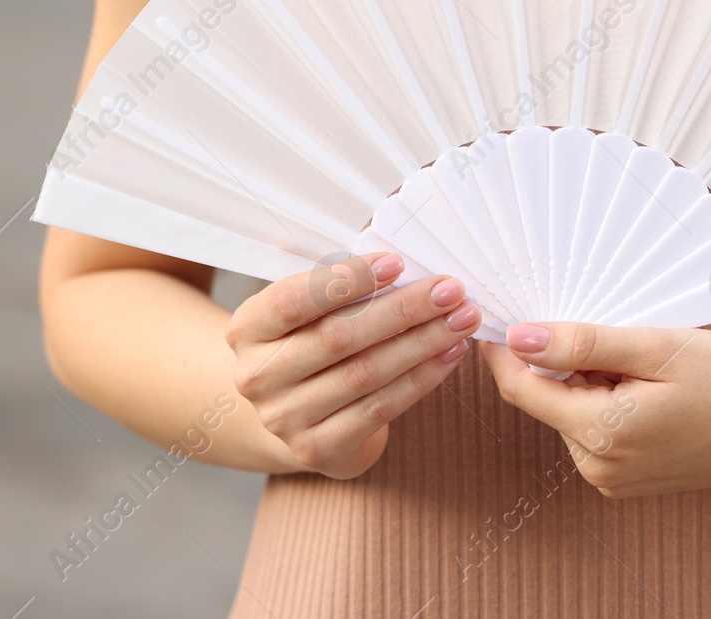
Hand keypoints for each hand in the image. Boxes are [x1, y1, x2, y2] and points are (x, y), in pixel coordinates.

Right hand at [228, 253, 480, 478]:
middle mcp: (257, 376)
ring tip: (462, 320)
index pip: (293, 299)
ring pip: (365, 374)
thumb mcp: (308, 312)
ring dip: (422, 343)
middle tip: (451, 290)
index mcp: (248, 328)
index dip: (346, 280)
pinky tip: (449, 356)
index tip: (397, 262)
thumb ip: (340, 286)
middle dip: (403, 310)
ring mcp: (284, 418)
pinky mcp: (317, 449)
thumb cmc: (311, 343)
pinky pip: (380, 409)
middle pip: (338, 337)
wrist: (296, 416)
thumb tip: (402, 260)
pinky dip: (421, 380)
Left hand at [480, 323, 710, 497]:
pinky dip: (609, 400)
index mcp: (602, 436)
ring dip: (591, 380)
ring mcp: (615, 479)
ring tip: (647, 362)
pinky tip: (652, 386)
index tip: (503, 313)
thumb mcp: (658, 349)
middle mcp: (600, 468)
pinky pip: (597, 429)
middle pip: (549, 398)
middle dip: (566, 360)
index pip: (522, 389)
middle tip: (616, 330)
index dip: (505, 349)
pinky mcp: (629, 479)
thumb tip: (520, 338)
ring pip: (573, 411)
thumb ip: (584, 345)